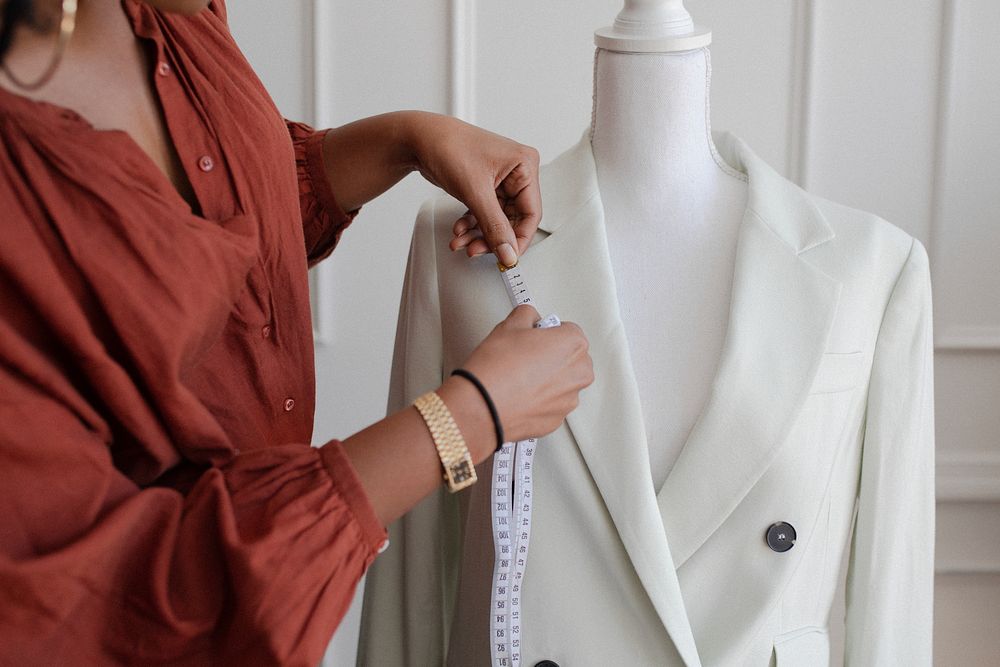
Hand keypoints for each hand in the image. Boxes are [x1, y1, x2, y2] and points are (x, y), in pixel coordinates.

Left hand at [405, 113, 541, 266]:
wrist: (420, 138)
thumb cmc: (448, 146)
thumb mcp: (475, 191)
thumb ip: (494, 227)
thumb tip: (508, 253)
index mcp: (524, 166)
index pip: (531, 213)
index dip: (518, 239)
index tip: (507, 257)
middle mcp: (516, 173)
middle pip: (513, 219)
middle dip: (492, 237)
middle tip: (476, 250)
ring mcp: (500, 180)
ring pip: (497, 220)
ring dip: (479, 234)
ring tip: (463, 242)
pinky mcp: (485, 186)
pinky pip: (484, 213)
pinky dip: (472, 224)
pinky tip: (460, 230)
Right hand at [459, 305, 593, 442]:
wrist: (482, 407)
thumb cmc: (497, 369)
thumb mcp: (509, 325)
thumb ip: (527, 315)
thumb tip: (528, 317)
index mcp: (574, 345)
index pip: (570, 330)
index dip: (549, 332)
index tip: (535, 336)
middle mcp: (579, 373)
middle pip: (572, 358)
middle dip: (553, 356)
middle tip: (526, 355)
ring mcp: (569, 400)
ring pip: (563, 383)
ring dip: (548, 379)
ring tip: (520, 377)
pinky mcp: (556, 420)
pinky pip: (552, 405)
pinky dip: (540, 400)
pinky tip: (520, 395)